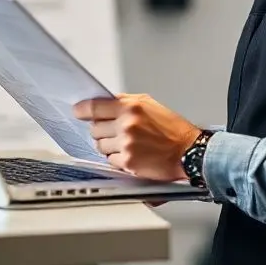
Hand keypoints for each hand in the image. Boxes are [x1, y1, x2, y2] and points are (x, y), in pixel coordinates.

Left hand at [73, 93, 200, 180]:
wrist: (188, 151)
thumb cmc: (171, 128)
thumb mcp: (149, 104)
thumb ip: (124, 102)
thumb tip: (102, 103)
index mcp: (131, 107)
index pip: (95, 107)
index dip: (82, 110)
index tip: (77, 111)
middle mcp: (126, 124)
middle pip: (94, 129)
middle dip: (101, 130)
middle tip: (113, 131)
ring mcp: (126, 144)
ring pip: (100, 146)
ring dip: (108, 146)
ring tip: (126, 144)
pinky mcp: (128, 162)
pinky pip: (110, 161)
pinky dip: (117, 159)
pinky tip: (131, 154)